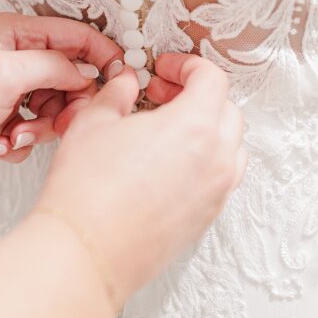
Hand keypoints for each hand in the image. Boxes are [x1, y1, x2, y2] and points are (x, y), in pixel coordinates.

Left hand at [0, 13, 124, 173]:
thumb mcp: (6, 74)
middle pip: (72, 79)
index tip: (120, 82)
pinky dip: (21, 142)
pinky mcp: (4, 116)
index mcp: (19, 33)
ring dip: (41, 130)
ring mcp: (11, 88)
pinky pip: (34, 130)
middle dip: (68, 107)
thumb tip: (88, 73)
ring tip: (13, 137)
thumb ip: (55, 67)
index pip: (79, 36)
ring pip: (55, 109)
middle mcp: (18, 57)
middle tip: (55, 124)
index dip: (103, 58)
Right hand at [34, 53, 246, 304]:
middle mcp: (216, 160)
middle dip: (197, 94)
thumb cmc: (87, 192)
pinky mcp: (206, 218)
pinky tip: (168, 161)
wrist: (85, 252)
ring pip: (232, 146)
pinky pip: (222, 178)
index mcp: (195, 127)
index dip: (187, 65)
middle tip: (162, 94)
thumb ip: (118, 93)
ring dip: (208, 128)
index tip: (164, 69)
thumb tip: (127, 84)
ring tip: (168, 128)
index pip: (212, 79)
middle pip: (227, 110)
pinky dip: (205, 160)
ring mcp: (215, 193)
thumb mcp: (95, 122)